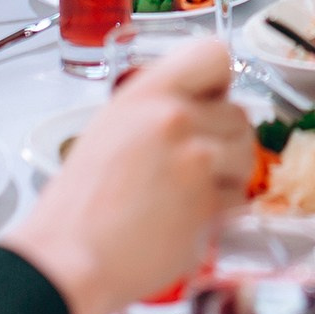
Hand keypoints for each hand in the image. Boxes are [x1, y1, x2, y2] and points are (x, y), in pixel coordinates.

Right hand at [0, 39, 254, 313]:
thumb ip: (158, 110)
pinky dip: (222, 214)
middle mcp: (173, 118)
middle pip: (239, 113)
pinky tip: (185, 220)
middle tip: (191, 166)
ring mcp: (194, 160)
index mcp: (144, 93)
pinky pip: (240, 199)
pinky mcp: (208, 203)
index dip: (218, 83)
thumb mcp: (110, 128)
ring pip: (246, 155)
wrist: (69, 258)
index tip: (208, 104)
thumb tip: (204, 107)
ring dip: (227, 177)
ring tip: (187, 195)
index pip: (213, 55)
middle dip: (223, 142)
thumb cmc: (81, 203)